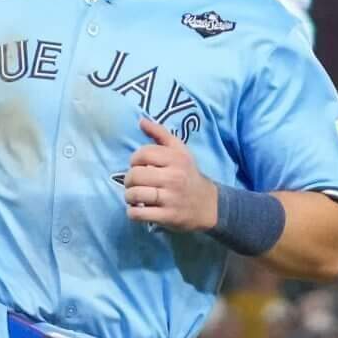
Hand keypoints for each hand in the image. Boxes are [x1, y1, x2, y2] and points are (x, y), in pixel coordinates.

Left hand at [122, 117, 217, 231]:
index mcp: (176, 159)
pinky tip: (138, 209)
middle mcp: (174, 178)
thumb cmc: (188, 175)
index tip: (139, 166)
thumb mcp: (180, 151)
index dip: (135, 160)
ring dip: (129, 196)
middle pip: (135, 175)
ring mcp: (170, 198)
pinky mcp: (167, 216)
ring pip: (134, 194)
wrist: (208, 205)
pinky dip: (132, 212)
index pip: (143, 154)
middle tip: (134, 183)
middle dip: (129, 180)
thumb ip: (160, 134)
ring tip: (134, 197)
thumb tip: (141, 120)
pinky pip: (138, 213)